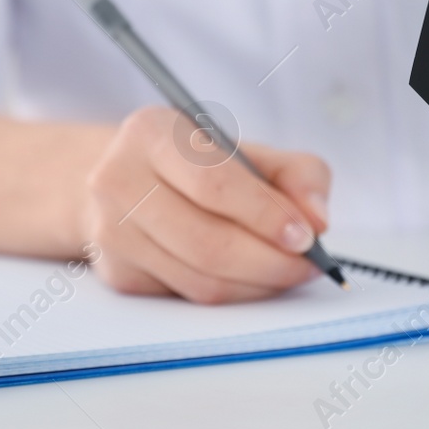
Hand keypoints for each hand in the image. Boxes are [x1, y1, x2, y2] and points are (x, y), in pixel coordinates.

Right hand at [81, 106, 331, 302]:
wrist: (130, 177)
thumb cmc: (199, 162)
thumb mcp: (249, 150)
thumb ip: (297, 174)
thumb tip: (318, 219)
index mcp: (151, 132)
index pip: (213, 183)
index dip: (265, 215)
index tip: (307, 236)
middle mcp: (118, 179)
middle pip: (205, 242)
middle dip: (269, 262)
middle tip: (309, 265)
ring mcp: (110, 231)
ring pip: (198, 279)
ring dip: (257, 284)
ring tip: (290, 271)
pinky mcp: (117, 272)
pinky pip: (188, 296)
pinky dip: (234, 294)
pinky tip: (254, 277)